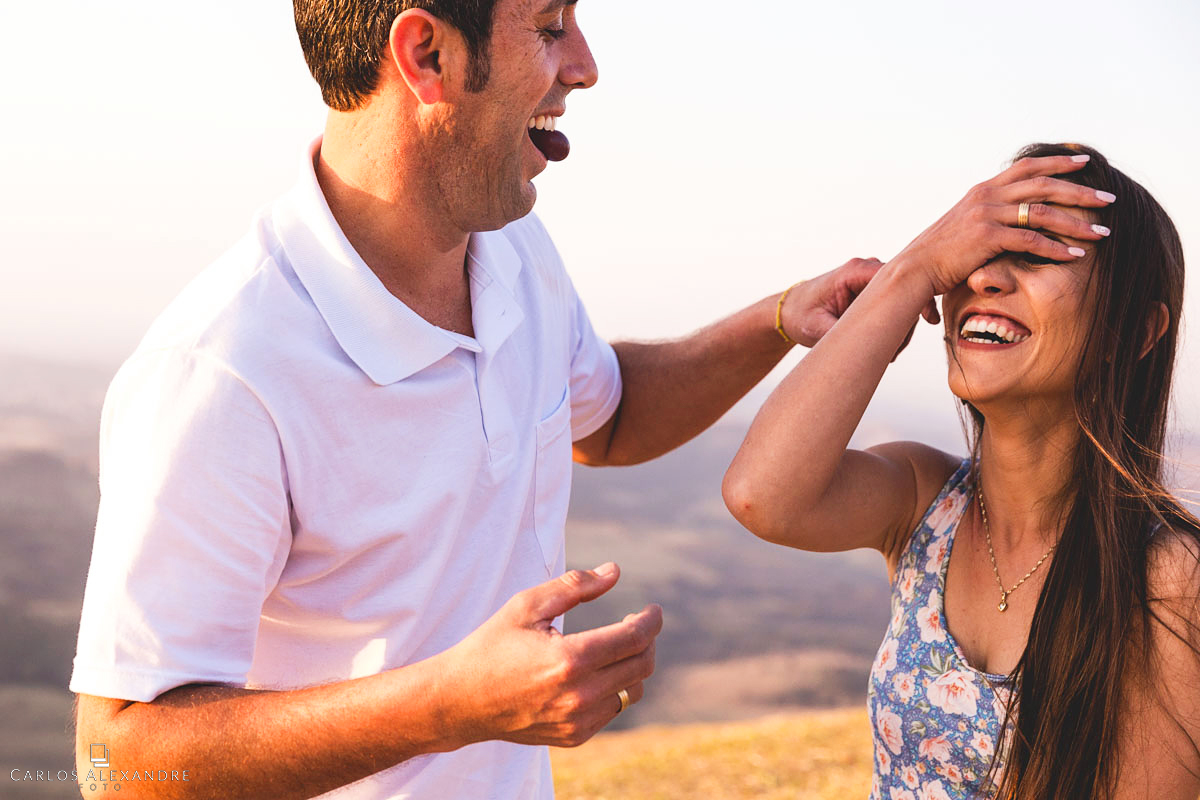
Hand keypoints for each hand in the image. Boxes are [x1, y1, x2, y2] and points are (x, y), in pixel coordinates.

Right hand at [439, 563, 661, 747]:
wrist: (461, 700)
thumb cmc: (492, 645)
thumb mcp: (527, 605)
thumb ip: (575, 585)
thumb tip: (614, 571)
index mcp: (569, 659)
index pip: (635, 638)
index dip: (651, 620)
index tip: (652, 609)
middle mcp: (579, 696)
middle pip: (642, 665)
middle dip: (646, 640)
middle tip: (635, 623)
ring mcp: (578, 721)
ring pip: (632, 691)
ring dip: (634, 665)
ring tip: (617, 646)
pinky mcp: (574, 736)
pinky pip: (612, 710)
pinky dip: (614, 688)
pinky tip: (596, 672)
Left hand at [780, 258, 939, 348]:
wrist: (789, 311)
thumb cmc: (800, 316)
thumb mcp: (817, 329)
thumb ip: (843, 332)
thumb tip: (869, 344)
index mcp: (854, 271)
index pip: (899, 277)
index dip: (918, 297)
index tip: (929, 320)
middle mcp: (866, 269)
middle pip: (906, 287)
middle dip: (909, 318)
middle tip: (897, 350)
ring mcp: (871, 278)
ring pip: (904, 297)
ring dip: (903, 325)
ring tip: (888, 353)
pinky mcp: (873, 289)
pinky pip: (897, 302)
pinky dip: (898, 322)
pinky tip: (888, 344)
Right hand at [895, 154, 1114, 296]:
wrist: (914, 268)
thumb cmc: (939, 254)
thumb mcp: (963, 225)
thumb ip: (986, 217)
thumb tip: (1004, 222)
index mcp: (983, 190)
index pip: (1027, 167)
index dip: (1058, 162)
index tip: (1085, 163)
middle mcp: (986, 196)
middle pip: (1043, 184)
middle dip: (1080, 190)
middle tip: (1108, 198)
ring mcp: (986, 214)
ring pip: (1042, 211)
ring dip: (1077, 221)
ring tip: (1102, 232)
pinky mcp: (986, 237)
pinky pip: (1030, 240)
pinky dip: (1056, 248)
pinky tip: (1075, 255)